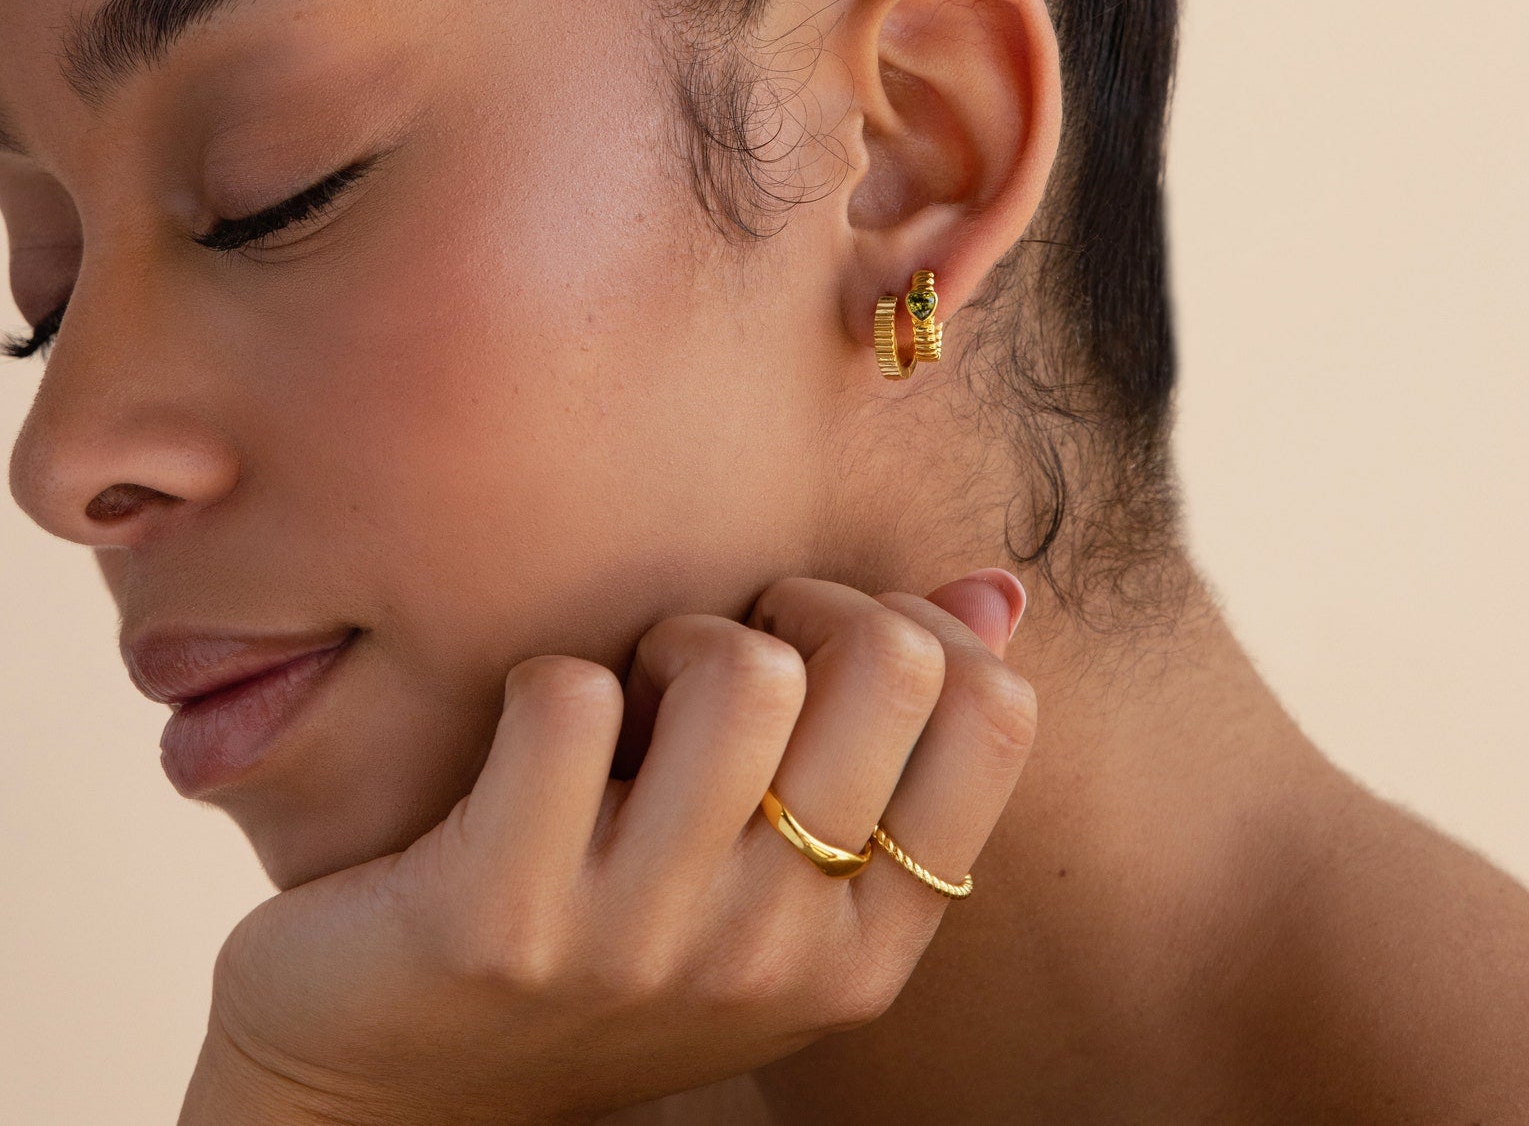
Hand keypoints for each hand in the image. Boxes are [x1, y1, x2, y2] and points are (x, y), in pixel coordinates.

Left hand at [180, 570, 1035, 1124]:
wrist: (391, 1092)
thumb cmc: (611, 946)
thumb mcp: (780, 882)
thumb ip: (902, 742)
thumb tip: (1000, 589)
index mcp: (868, 946)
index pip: (995, 714)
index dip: (912, 627)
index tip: (821, 650)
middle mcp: (780, 954)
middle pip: (886, 662)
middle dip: (798, 607)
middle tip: (715, 659)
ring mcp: (646, 944)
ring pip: (740, 672)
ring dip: (672, 641)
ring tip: (627, 702)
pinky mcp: (505, 917)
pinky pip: (568, 700)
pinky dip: (541, 684)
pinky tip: (524, 748)